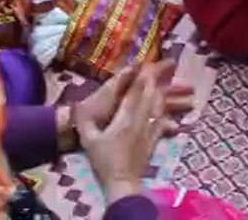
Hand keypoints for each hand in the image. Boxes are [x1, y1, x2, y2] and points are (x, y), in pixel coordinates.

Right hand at [79, 65, 183, 204]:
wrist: (123, 183)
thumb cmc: (105, 161)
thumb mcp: (89, 140)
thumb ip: (83, 121)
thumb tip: (76, 104)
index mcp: (125, 118)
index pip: (135, 93)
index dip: (141, 77)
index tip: (146, 63)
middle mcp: (141, 120)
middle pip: (151, 95)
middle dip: (157, 78)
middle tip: (166, 63)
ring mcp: (150, 130)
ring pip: (160, 106)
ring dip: (164, 91)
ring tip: (172, 80)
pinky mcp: (154, 140)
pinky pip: (162, 121)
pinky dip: (166, 111)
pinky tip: (170, 108)